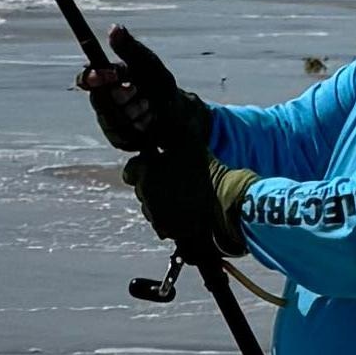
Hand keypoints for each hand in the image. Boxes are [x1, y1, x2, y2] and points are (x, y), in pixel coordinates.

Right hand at [83, 28, 206, 169]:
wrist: (178, 115)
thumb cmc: (161, 85)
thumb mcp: (149, 64)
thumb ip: (130, 48)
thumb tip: (115, 27)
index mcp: (106, 78)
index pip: (85, 78)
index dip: (93, 77)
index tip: (111, 75)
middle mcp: (103, 99)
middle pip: (98, 101)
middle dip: (122, 97)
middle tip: (138, 92)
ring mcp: (108, 120)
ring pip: (110, 121)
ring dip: (134, 114)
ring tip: (149, 108)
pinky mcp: (117, 138)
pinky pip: (119, 137)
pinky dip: (138, 130)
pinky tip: (148, 123)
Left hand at [132, 141, 246, 264]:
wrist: (224, 202)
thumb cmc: (206, 169)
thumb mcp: (186, 142)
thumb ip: (167, 132)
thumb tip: (155, 124)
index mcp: (145, 171)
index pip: (131, 170)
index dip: (143, 167)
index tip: (156, 165)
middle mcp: (145, 194)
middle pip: (141, 190)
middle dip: (152, 186)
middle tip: (174, 181)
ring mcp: (154, 214)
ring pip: (150, 208)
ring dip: (160, 203)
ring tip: (182, 197)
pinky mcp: (166, 230)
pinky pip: (161, 223)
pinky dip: (169, 218)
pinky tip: (185, 211)